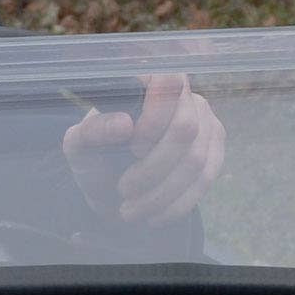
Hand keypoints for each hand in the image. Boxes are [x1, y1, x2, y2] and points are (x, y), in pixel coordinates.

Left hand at [61, 74, 225, 226]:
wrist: (113, 190)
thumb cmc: (95, 158)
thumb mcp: (79, 146)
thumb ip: (92, 131)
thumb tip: (125, 124)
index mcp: (148, 79)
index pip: (169, 80)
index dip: (156, 114)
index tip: (132, 147)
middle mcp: (184, 95)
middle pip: (185, 128)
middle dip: (153, 168)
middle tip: (124, 189)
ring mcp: (205, 121)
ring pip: (196, 158)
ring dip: (161, 192)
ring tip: (131, 210)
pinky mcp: (215, 149)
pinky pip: (206, 178)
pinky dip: (177, 203)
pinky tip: (154, 215)